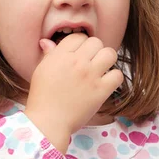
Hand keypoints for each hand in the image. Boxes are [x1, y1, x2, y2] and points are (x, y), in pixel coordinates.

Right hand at [25, 33, 122, 151]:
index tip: (79, 55)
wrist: (48, 122)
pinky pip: (118, 75)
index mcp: (60, 56)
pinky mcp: (101, 90)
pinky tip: (106, 84)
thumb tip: (47, 42)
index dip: (80, 45)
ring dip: (107, 61)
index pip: (79, 37)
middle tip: (90, 63)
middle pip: (96, 42)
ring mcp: (90, 76)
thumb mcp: (41, 71)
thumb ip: (48, 55)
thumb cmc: (42, 98)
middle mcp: (76, 62)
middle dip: (94, 51)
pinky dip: (114, 78)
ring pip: (110, 54)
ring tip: (101, 70)